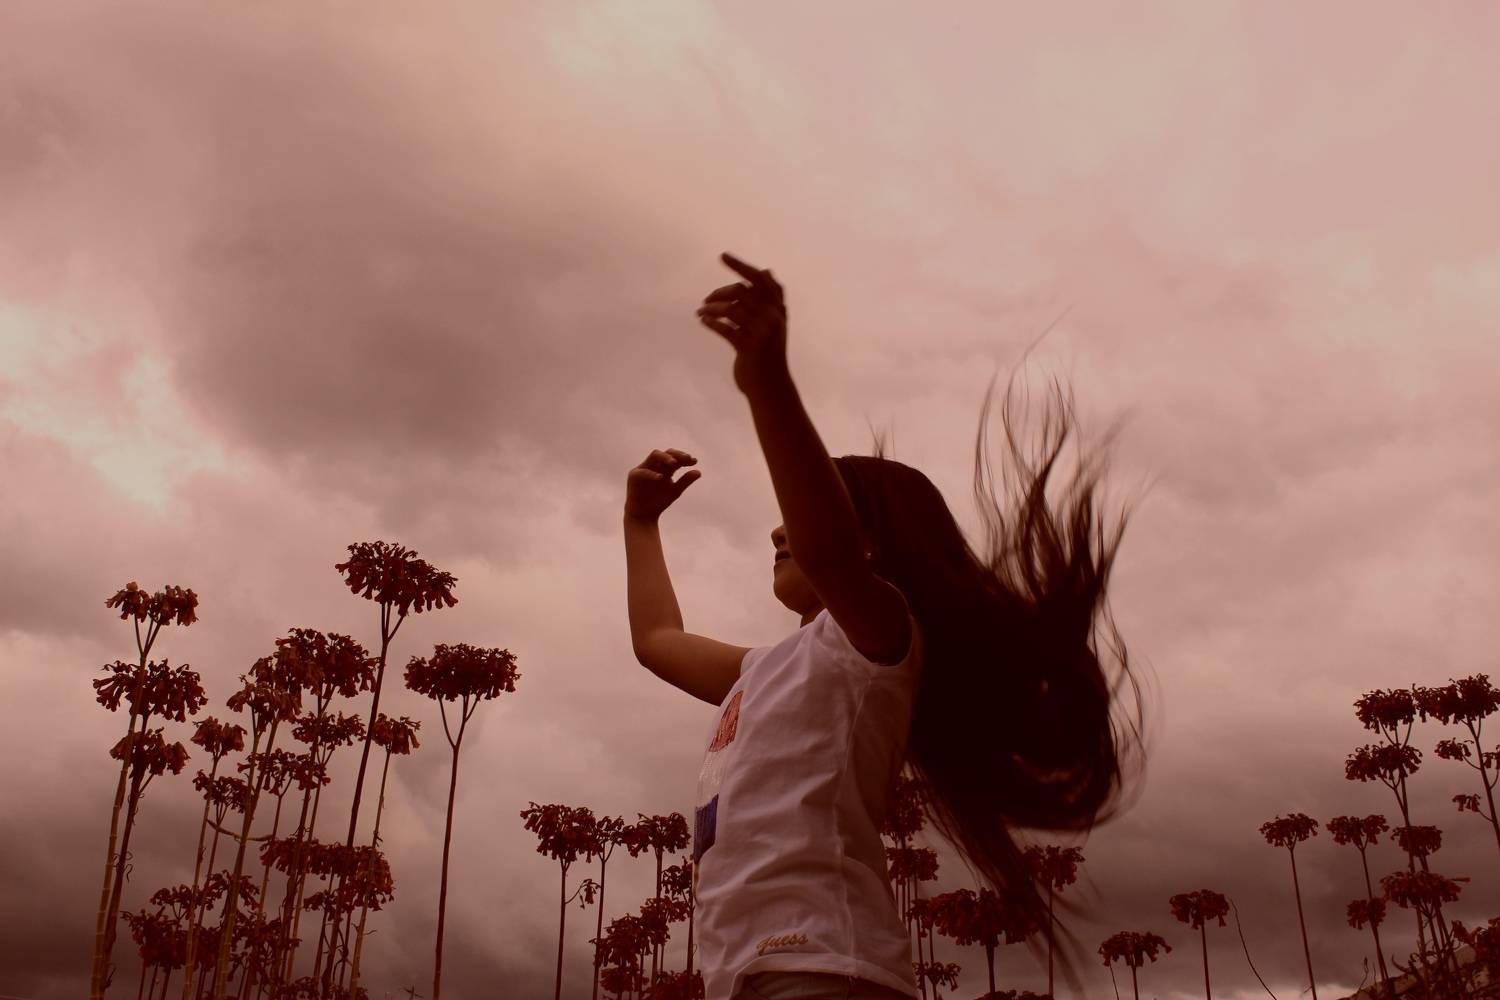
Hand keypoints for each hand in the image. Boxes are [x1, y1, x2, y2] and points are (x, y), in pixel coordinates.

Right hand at [624, 448, 701, 521]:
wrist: (644, 516)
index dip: (685, 458)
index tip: (694, 461)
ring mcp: (644, 469)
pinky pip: (643, 472)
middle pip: (666, 453)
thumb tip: (699, 472)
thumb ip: (685, 481)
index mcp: (665, 468)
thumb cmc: (659, 502)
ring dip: (665, 457)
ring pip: (654, 455)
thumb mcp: (675, 491)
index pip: (675, 458)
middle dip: (677, 454)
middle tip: (687, 458)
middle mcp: (655, 466)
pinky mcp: (634, 476)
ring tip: (674, 463)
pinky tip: (661, 477)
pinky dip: (652, 473)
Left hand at [696, 252, 788, 394]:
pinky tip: (703, 321)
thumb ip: (770, 300)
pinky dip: (710, 322)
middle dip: (719, 292)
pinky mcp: (749, 347)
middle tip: (706, 299)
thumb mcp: (774, 324)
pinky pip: (724, 328)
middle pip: (741, 291)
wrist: (771, 387)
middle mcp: (773, 318)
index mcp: (779, 309)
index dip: (741, 266)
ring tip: (701, 312)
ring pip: (730, 308)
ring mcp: (762, 332)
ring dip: (711, 308)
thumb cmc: (769, 353)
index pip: (760, 279)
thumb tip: (767, 270)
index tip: (722, 256)